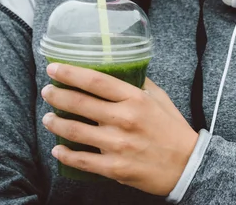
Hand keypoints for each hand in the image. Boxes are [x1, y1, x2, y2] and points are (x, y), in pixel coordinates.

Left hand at [40, 63, 198, 195]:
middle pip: (80, 103)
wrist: (187, 165)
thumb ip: (140, 84)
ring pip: (75, 131)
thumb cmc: (173, 129)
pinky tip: (58, 149)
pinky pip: (81, 160)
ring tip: (48, 118)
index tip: (54, 68)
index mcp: (135, 99)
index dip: (71, 73)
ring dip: (55, 122)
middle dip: (57, 95)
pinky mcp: (114, 167)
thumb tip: (121, 70)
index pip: (96, 81)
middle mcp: (124, 119)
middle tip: (47, 91)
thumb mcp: (160, 99)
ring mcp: (117, 145)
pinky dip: (65, 154)